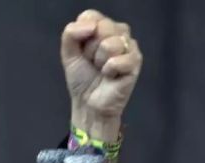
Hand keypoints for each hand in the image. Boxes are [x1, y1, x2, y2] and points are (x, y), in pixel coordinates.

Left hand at [61, 10, 142, 138]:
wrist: (88, 103)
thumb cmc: (81, 78)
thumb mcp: (69, 54)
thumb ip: (71, 34)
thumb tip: (91, 26)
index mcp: (101, 28)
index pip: (91, 16)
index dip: (82, 34)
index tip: (81, 50)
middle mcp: (118, 33)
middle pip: (102, 27)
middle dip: (90, 49)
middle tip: (92, 62)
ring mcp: (129, 46)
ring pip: (110, 43)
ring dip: (99, 61)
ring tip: (101, 70)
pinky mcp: (136, 62)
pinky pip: (118, 60)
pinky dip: (109, 71)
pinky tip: (111, 76)